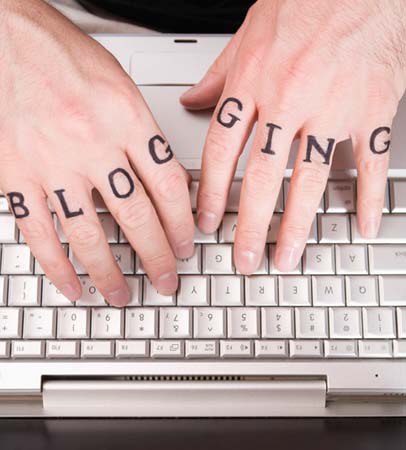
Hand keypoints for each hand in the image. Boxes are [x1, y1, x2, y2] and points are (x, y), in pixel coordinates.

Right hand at [0, 0, 194, 305]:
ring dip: (109, 272)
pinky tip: (71, 285)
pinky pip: (38, 231)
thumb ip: (146, 136)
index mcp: (127, 118)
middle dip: (157, 257)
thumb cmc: (66, 55)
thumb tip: (169, 181)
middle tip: (167, 281)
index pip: (169, 186)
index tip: (187, 245)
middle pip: (137, 216)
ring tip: (122, 295)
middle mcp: (93, 143)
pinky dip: (56, 265)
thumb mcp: (123, 86)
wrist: (9, 34)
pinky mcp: (16, 174)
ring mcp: (52, 162)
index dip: (182, 224)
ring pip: (89, 233)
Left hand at [181, 0, 405, 272]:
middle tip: (245, 257)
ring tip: (288, 256)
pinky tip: (362, 224)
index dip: (213, 192)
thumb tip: (192, 101)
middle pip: (263, 176)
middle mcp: (289, 99)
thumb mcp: (246, 33)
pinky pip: (369, 161)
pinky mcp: (373, 108)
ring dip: (297, 224)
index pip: (224, 151)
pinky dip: (367, 195)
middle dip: (250, 224)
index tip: (208, 222)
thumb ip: (218, 76)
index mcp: (254, 81)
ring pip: (310, 178)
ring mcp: (333, 106)